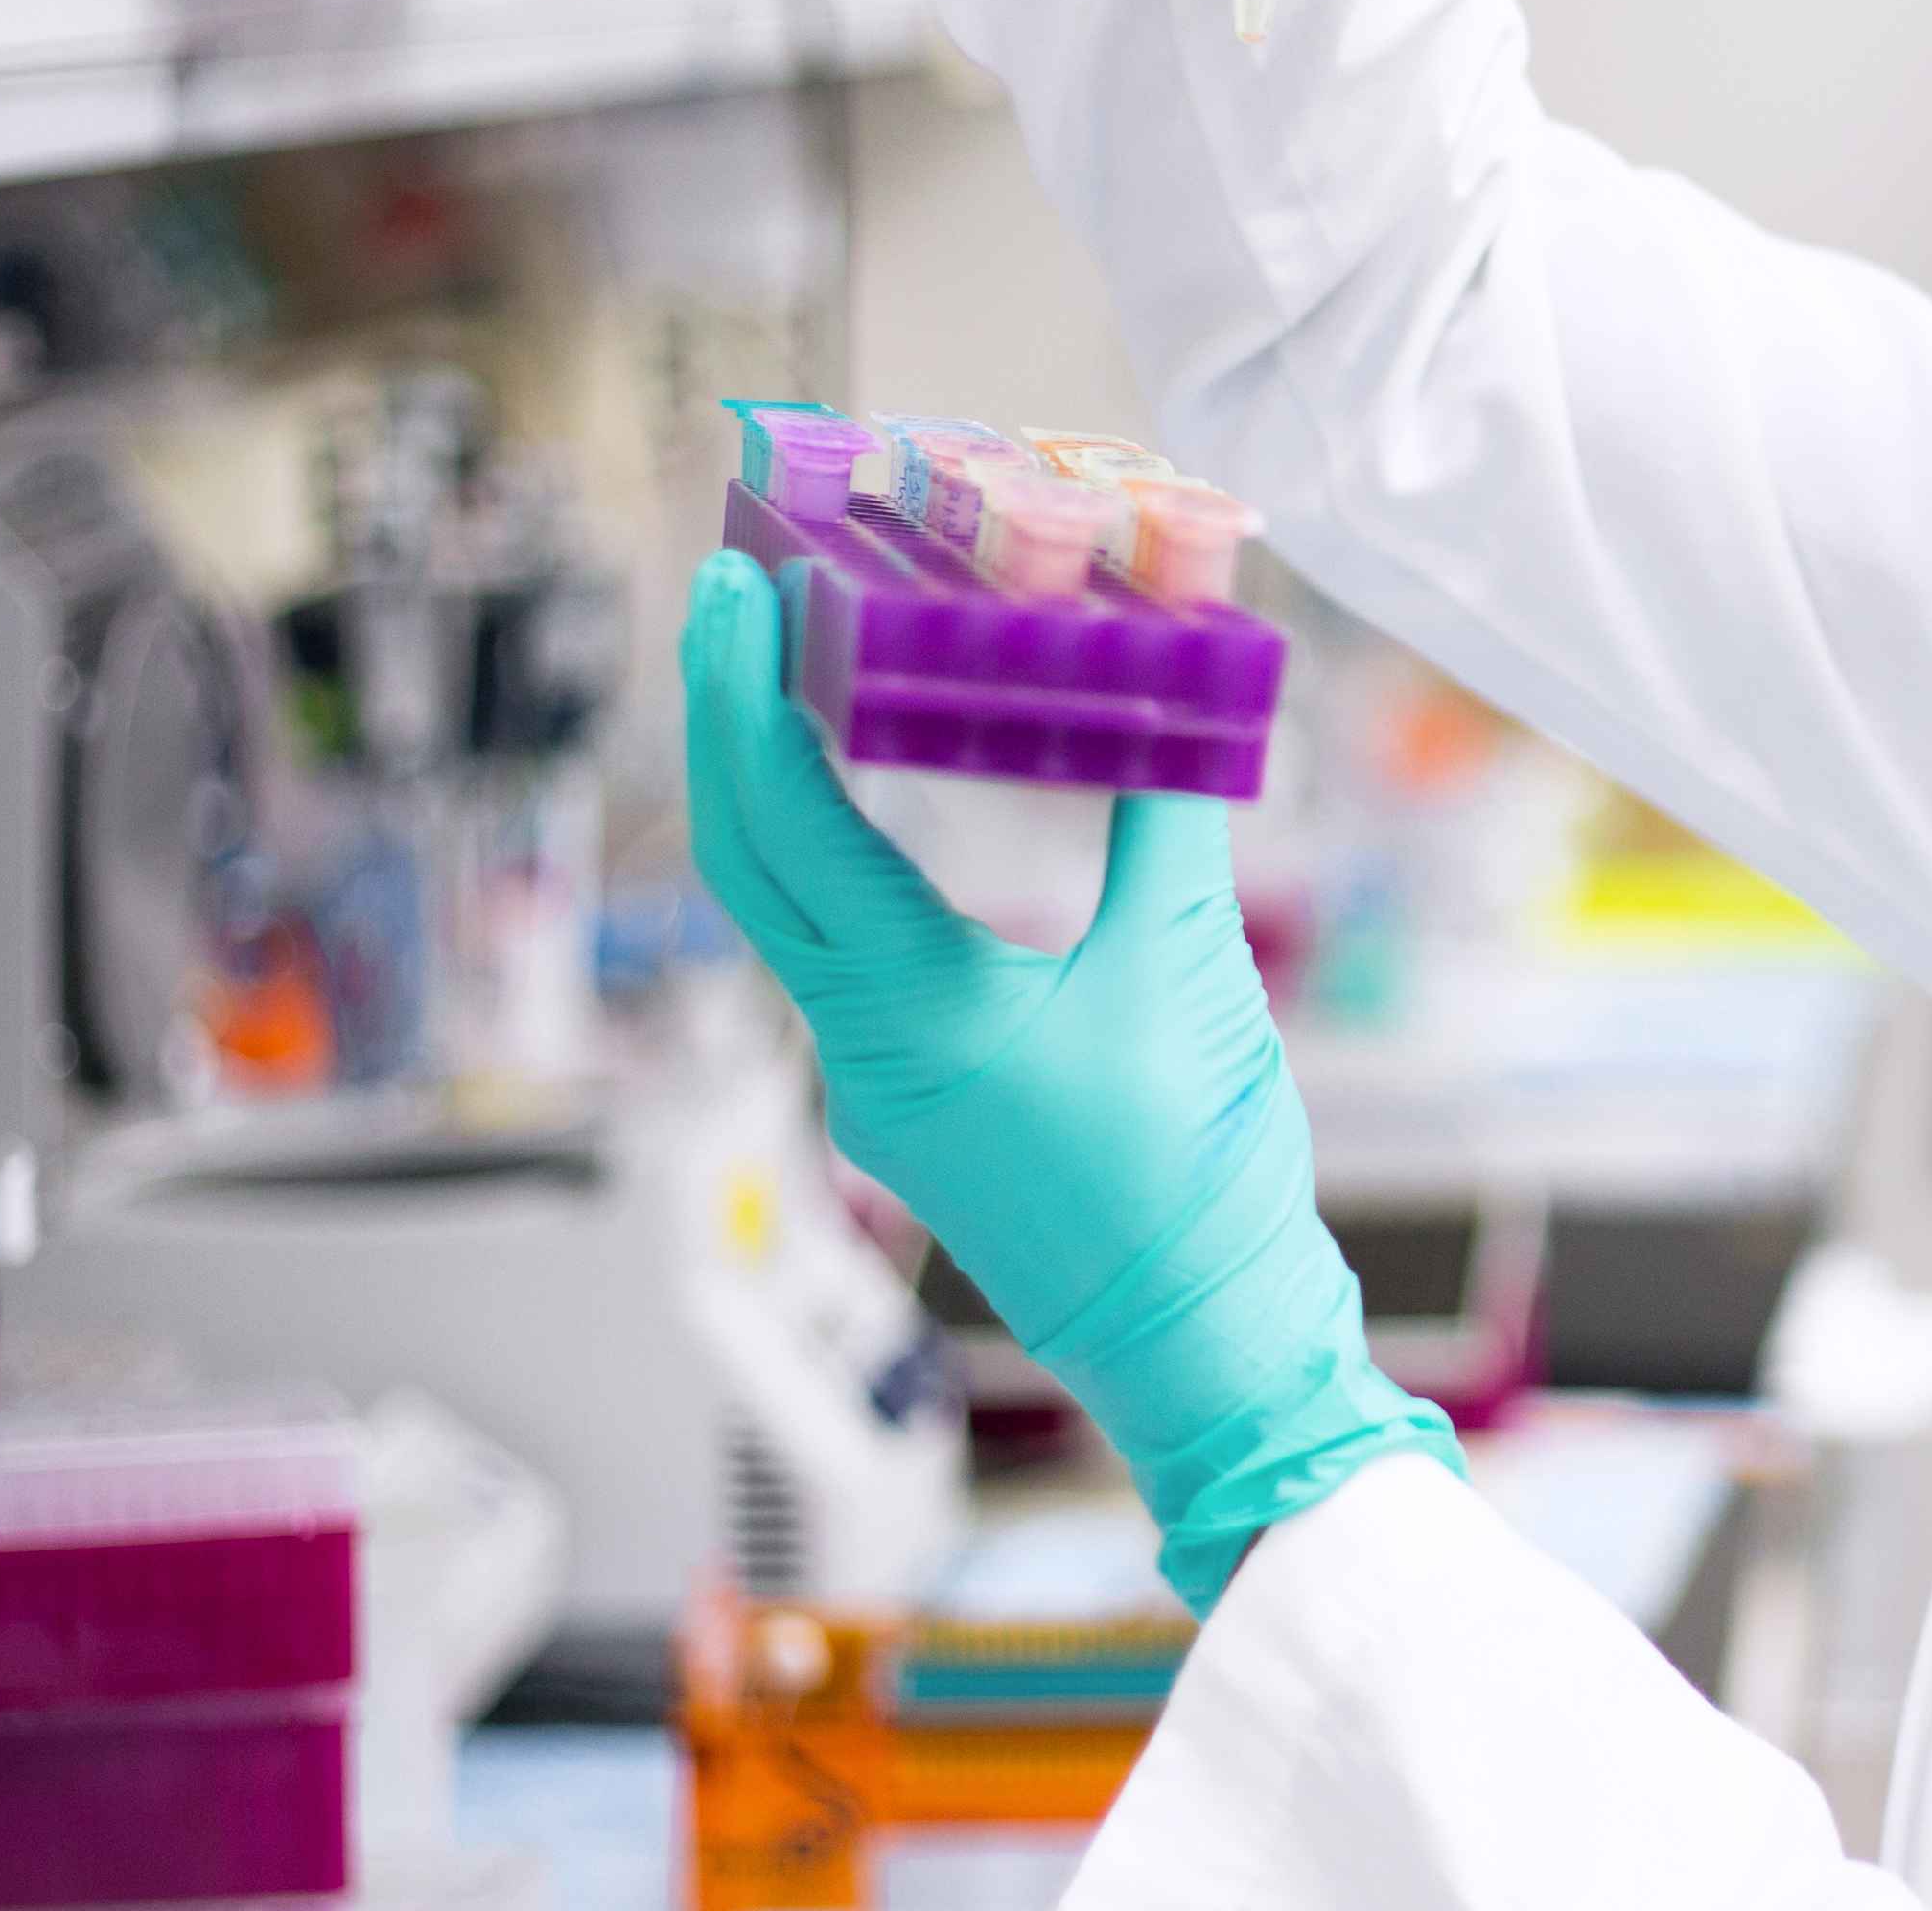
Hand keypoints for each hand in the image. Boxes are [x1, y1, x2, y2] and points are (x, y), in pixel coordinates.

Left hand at [680, 552, 1456, 1605]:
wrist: (1204, 1343)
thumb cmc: (1192, 1176)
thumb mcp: (1187, 969)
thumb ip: (1168, 815)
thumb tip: (1183, 686)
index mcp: (906, 1010)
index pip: (784, 825)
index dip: (748, 694)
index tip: (734, 588)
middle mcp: (859, 1047)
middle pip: (748, 858)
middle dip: (727, 718)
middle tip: (729, 595)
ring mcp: (875, 1081)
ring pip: (784, 908)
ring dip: (771, 786)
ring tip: (785, 669)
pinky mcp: (915, 1098)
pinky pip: (840, 950)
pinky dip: (833, 852)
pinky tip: (869, 796)